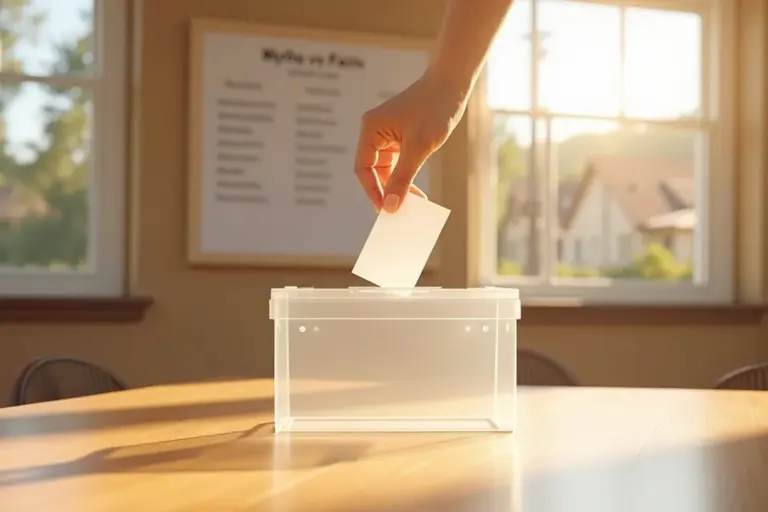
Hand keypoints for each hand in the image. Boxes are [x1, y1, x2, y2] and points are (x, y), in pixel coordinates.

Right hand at [354, 71, 468, 212]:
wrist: (453, 83)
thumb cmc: (435, 108)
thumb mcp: (418, 148)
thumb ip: (402, 179)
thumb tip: (390, 207)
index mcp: (371, 129)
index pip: (363, 168)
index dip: (372, 191)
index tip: (386, 210)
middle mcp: (375, 131)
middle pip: (373, 170)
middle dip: (387, 191)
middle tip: (402, 211)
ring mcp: (388, 133)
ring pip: (387, 169)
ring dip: (399, 186)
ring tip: (414, 203)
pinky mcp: (401, 135)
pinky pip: (398, 162)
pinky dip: (406, 176)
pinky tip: (417, 190)